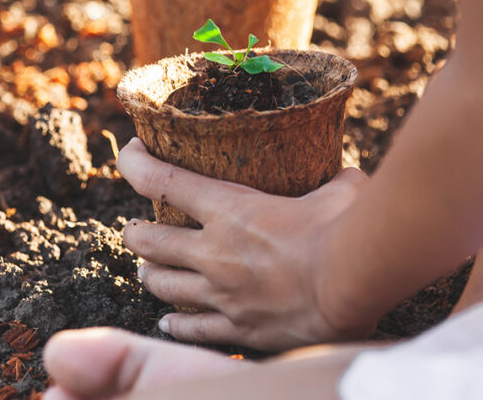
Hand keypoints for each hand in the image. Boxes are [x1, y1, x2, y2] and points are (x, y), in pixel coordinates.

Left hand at [118, 138, 374, 350]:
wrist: (351, 285)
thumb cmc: (345, 229)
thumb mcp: (338, 190)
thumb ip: (333, 183)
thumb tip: (348, 180)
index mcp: (227, 208)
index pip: (158, 179)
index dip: (133, 163)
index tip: (131, 153)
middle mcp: (212, 252)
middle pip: (146, 240)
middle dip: (134, 232)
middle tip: (135, 228)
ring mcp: (220, 293)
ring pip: (160, 284)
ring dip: (150, 273)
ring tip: (148, 269)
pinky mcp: (237, 327)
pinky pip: (192, 328)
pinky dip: (176, 324)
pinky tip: (167, 323)